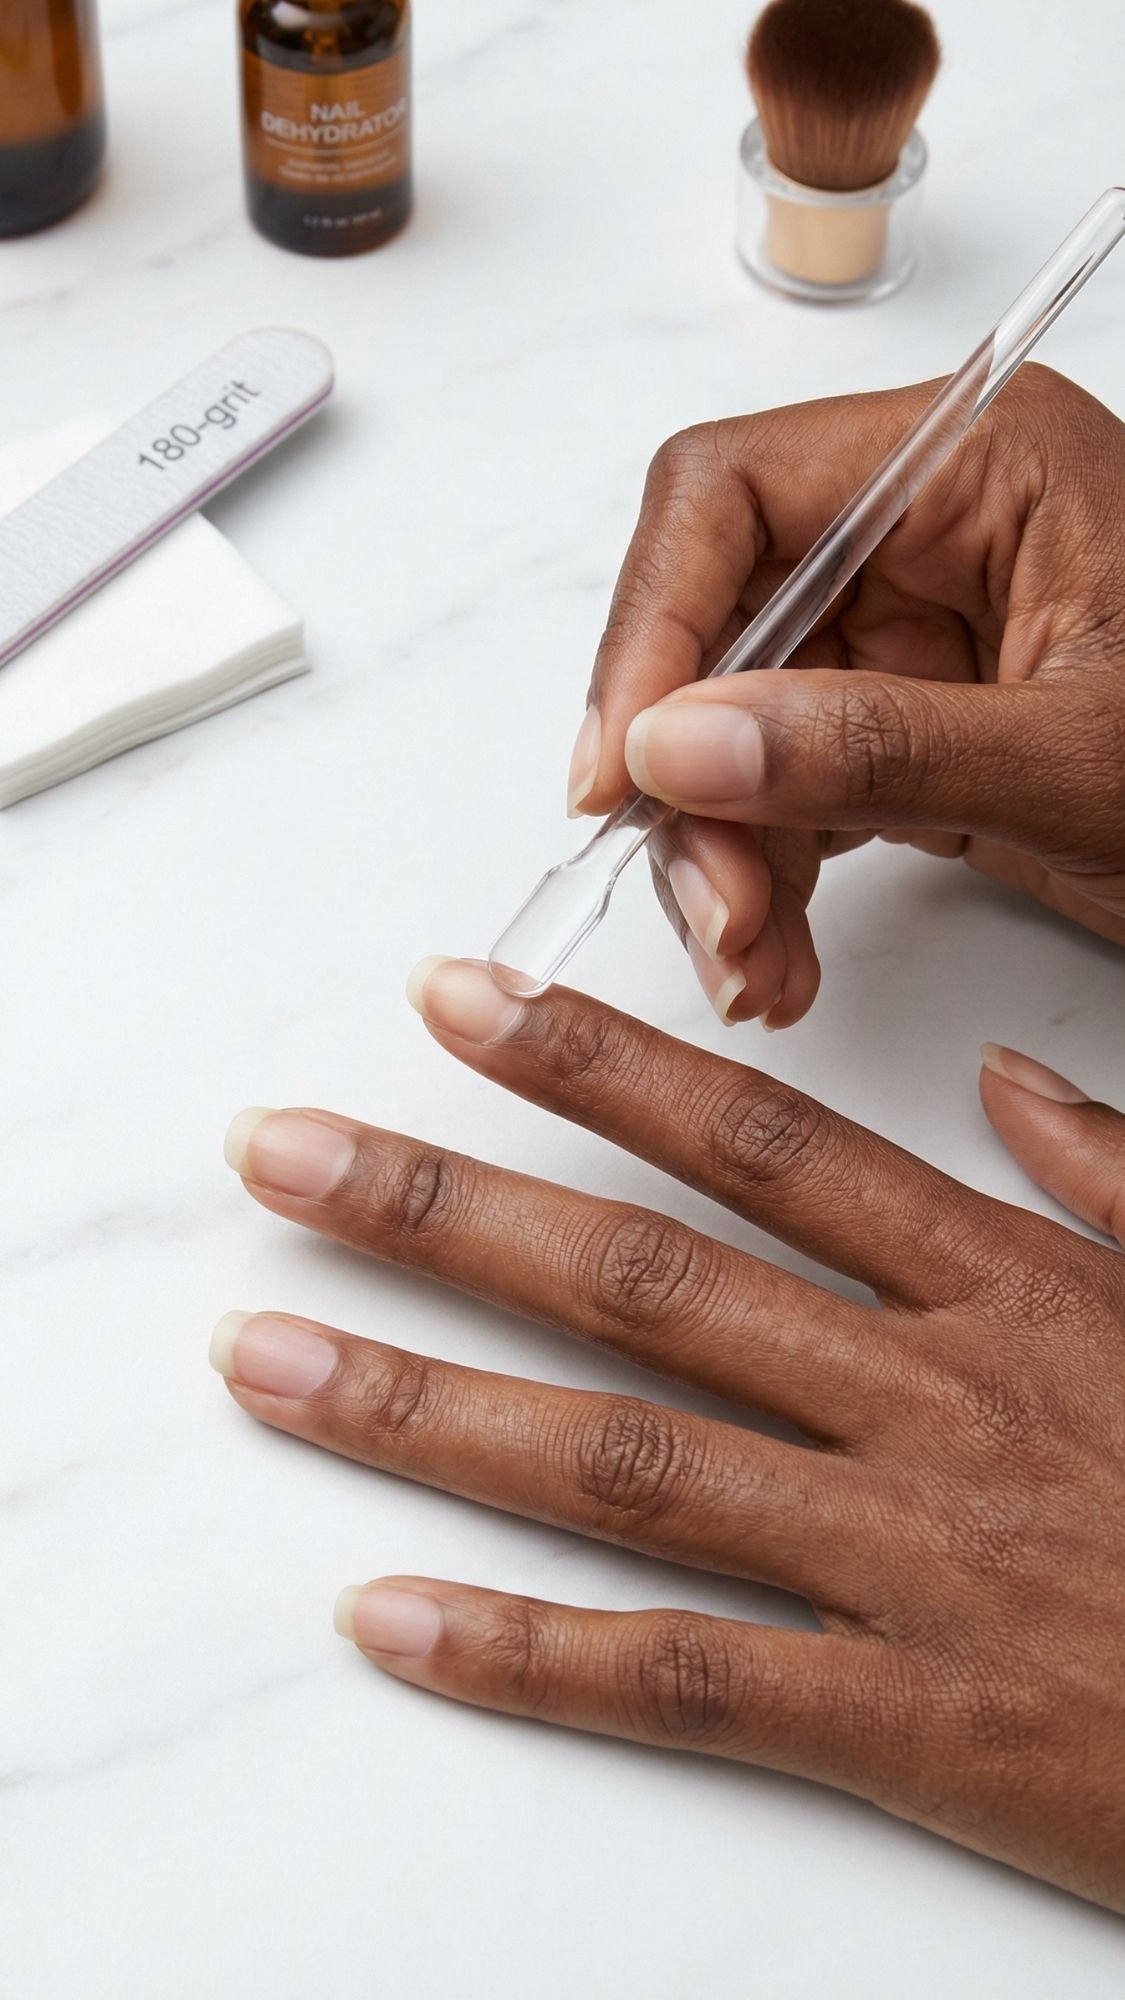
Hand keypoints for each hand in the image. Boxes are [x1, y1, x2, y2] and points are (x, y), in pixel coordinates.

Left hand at [214, 960, 1124, 1910]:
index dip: (594, 1065)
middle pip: (643, 1281)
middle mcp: (930, 1401)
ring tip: (264, 1360)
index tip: (455, 1001)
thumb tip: (1015, 1084)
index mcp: (1007, 1287)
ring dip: (423, 1405)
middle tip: (278, 1154)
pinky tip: (386, 1619)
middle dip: (442, 1205)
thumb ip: (1116, 1177)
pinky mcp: (916, 1725)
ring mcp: (912, 1561)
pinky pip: (686, 1678)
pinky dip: (524, 1654)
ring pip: (624, 1462)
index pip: (759, 1142)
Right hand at [564, 365, 1124, 1026]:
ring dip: (720, 855)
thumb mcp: (1079, 762)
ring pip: (731, 727)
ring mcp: (906, 633)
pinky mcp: (904, 726)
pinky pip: (784, 791)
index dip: (651, 630)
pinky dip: (765, 882)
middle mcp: (923, 530)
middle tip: (711, 909)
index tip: (621, 772)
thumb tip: (677, 745)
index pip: (730, 495)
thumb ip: (873, 746)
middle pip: (715, 625)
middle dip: (692, 781)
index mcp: (974, 464)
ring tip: (753, 967)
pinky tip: (779, 962)